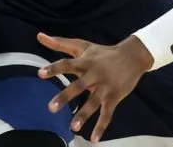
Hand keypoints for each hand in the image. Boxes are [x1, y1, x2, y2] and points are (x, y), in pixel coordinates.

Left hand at [36, 33, 153, 141]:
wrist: (133, 56)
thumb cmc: (103, 52)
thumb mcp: (83, 46)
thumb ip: (60, 43)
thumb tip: (39, 35)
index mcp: (85, 62)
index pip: (67, 64)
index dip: (54, 69)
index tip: (40, 74)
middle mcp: (95, 74)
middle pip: (79, 86)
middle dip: (65, 96)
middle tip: (51, 108)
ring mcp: (105, 87)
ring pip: (94, 102)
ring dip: (84, 115)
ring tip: (73, 127)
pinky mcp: (114, 97)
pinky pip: (107, 114)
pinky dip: (101, 127)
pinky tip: (94, 139)